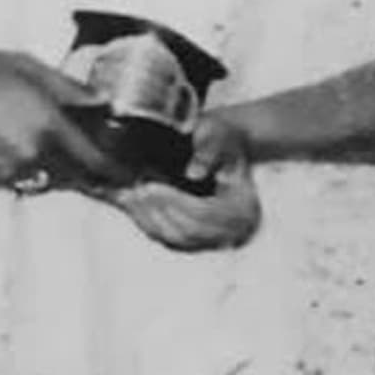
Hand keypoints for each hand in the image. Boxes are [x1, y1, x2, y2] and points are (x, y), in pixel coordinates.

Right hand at [0, 45, 129, 190]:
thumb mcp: (25, 67)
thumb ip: (67, 88)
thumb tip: (98, 102)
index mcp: (46, 130)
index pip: (94, 162)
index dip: (117, 172)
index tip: (130, 175)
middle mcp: (29, 159)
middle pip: (71, 175)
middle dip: (81, 165)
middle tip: (83, 149)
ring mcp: (4, 173)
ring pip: (41, 177)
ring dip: (49, 164)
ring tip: (33, 136)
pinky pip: (13, 177)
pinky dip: (19, 165)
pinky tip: (4, 139)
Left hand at [107, 114, 259, 250]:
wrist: (225, 145)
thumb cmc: (223, 138)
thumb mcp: (220, 134)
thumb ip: (210, 151)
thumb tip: (194, 172)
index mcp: (245, 206)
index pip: (205, 213)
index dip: (175, 202)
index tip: (150, 186)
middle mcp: (234, 229)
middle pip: (189, 230)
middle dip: (158, 210)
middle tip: (135, 190)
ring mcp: (217, 237)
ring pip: (177, 239)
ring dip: (149, 219)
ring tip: (129, 197)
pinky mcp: (200, 239)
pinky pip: (171, 240)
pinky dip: (150, 224)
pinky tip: (133, 207)